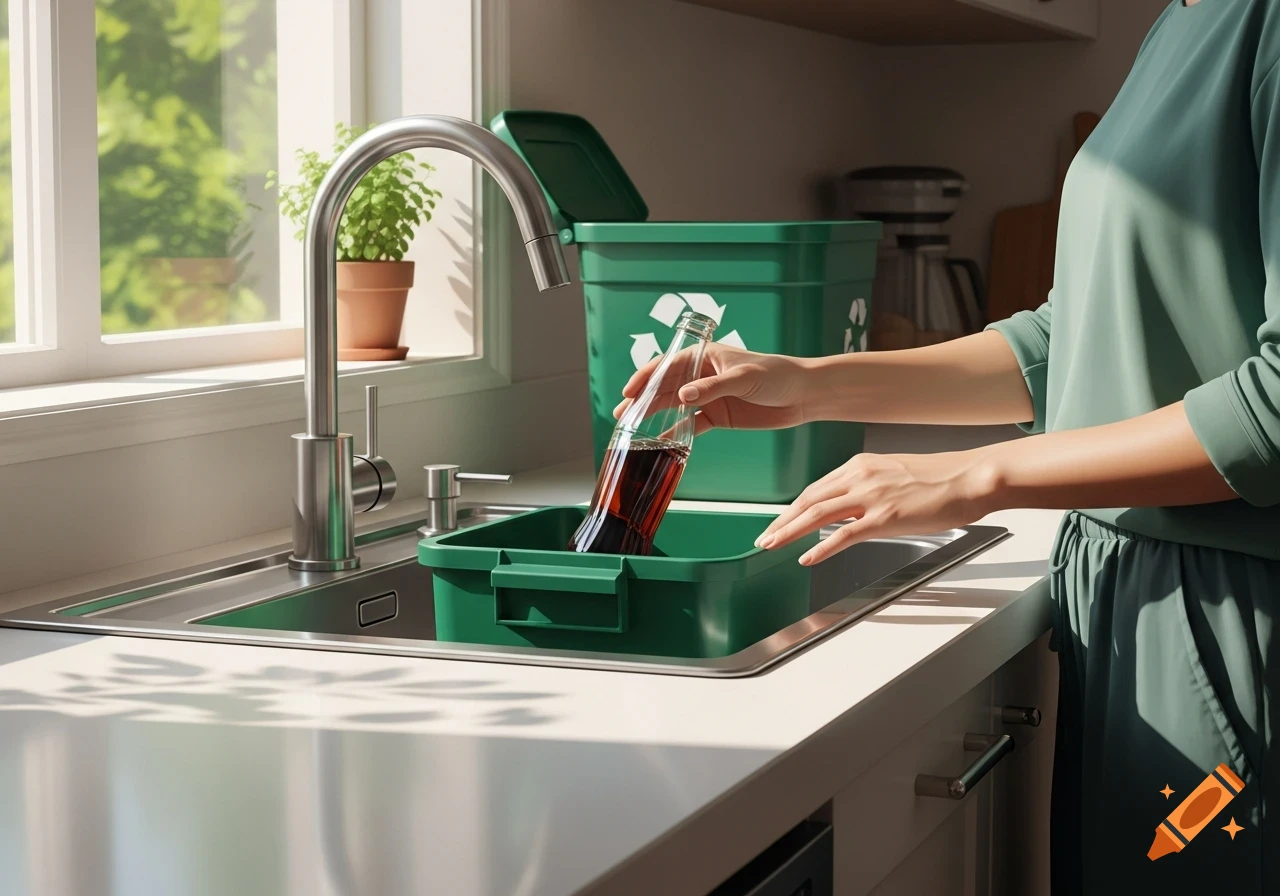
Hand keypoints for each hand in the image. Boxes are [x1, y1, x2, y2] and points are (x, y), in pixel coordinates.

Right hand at [614, 344, 812, 434]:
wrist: (804, 394)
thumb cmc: (778, 375)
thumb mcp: (744, 378)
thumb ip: (713, 388)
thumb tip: (682, 396)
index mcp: (707, 356)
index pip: (668, 364)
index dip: (646, 377)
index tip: (629, 390)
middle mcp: (704, 375)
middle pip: (666, 386)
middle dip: (643, 399)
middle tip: (622, 414)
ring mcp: (710, 396)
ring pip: (675, 405)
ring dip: (654, 416)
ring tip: (631, 428)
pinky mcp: (719, 415)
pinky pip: (692, 424)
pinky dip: (677, 432)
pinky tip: (661, 442)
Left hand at [756, 451, 996, 565]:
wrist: (970, 478)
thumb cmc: (941, 479)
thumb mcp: (894, 475)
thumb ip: (868, 489)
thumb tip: (849, 511)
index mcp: (861, 465)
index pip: (816, 488)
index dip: (793, 507)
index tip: (778, 522)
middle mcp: (860, 476)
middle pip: (809, 500)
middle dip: (782, 521)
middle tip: (763, 537)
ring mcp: (871, 496)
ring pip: (817, 514)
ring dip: (790, 532)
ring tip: (772, 546)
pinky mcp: (885, 517)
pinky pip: (844, 534)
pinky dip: (821, 548)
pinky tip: (807, 559)